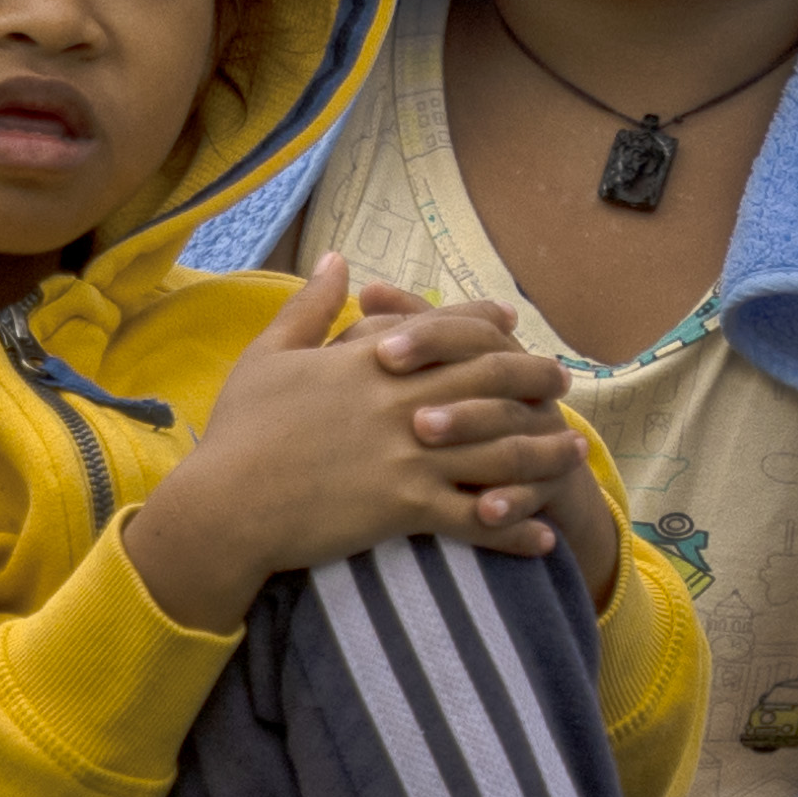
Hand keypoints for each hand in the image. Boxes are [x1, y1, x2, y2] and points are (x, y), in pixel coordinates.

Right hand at [124, 256, 596, 631]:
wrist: (224, 506)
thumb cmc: (239, 433)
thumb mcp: (269, 355)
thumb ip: (309, 306)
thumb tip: (337, 259)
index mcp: (372, 361)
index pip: (447, 332)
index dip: (487, 326)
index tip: (514, 325)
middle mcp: (401, 402)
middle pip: (491, 384)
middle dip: (535, 382)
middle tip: (566, 385)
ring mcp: (408, 454)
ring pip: (498, 450)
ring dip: (543, 454)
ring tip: (574, 457)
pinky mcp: (404, 506)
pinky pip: (476, 519)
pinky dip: (515, 528)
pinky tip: (542, 537)